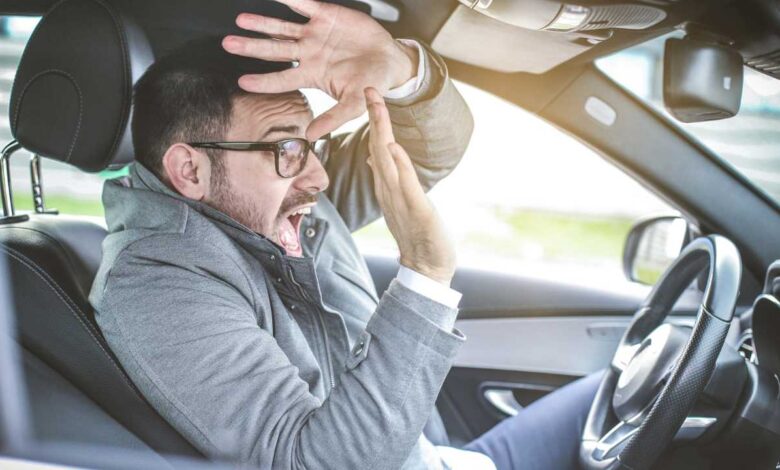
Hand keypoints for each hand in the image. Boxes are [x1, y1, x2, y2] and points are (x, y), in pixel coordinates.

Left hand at [222, 0, 418, 139]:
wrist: (390, 61)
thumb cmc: (372, 84)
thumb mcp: (354, 105)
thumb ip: (333, 118)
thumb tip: (311, 136)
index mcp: (312, 74)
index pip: (282, 78)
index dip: (263, 80)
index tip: (243, 82)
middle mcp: (308, 54)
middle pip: (274, 50)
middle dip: (251, 47)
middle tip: (228, 44)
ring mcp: (315, 34)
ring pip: (282, 27)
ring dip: (262, 23)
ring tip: (241, 20)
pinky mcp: (326, 15)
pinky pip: (303, 4)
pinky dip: (290, 0)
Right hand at [364, 88, 454, 284]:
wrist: (425, 268)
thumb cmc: (417, 235)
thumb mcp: (403, 200)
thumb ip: (391, 177)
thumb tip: (378, 154)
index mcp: (387, 186)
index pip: (378, 148)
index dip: (375, 122)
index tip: (371, 96)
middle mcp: (389, 190)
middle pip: (378, 148)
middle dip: (375, 118)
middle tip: (370, 90)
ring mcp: (400, 200)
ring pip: (387, 162)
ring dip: (382, 134)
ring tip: (377, 108)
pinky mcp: (416, 210)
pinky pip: (405, 184)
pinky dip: (398, 165)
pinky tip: (392, 147)